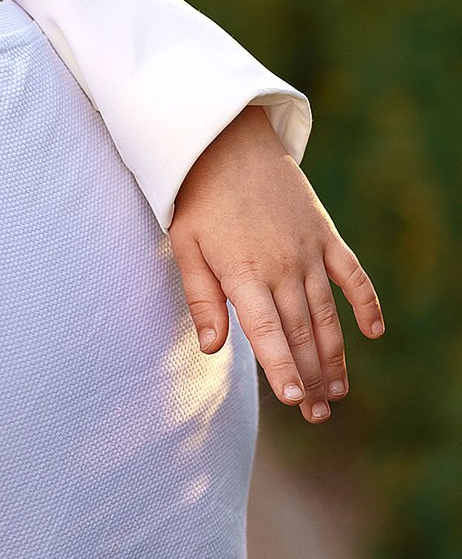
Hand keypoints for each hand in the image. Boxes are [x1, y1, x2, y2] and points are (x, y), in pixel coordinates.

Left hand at [170, 106, 383, 422]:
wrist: (228, 143)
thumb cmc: (198, 198)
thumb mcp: (185, 246)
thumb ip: (201, 299)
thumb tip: (212, 348)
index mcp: (244, 273)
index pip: (268, 333)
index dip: (283, 369)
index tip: (296, 402)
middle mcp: (282, 267)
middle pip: (301, 333)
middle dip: (311, 377)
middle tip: (318, 415)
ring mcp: (309, 252)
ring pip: (328, 315)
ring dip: (335, 356)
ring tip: (337, 393)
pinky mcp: (326, 236)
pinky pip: (353, 276)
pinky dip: (366, 304)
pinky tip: (372, 333)